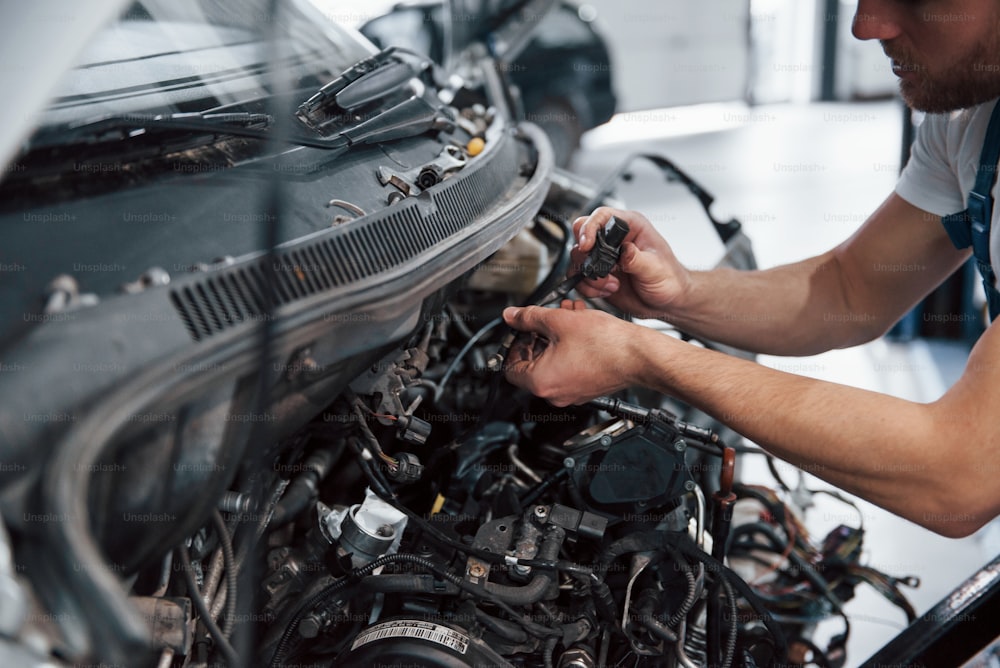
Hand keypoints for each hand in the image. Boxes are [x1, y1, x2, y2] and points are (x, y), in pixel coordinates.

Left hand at [502, 300, 641, 405]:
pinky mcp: (586, 388)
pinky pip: (569, 368)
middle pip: (532, 364)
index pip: (509, 368)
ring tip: (566, 316)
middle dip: (538, 336)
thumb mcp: (559, 321)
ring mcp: (572, 393)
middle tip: (544, 319)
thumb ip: (529, 318)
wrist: (639, 356)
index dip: (513, 344)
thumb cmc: (606, 345)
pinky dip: (569, 348)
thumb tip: (512, 316)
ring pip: (552, 363)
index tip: (520, 330)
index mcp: (541, 382)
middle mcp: (555, 394)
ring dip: (555, 337)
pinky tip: (579, 328)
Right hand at [572, 207, 690, 318]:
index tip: (587, 245)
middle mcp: (613, 240)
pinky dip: (587, 287)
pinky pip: (579, 277)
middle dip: (585, 254)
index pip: (602, 216)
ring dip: (589, 275)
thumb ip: (637, 259)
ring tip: (611, 284)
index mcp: (630, 227)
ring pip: (578, 257)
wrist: (667, 302)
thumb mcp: (656, 268)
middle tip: (598, 270)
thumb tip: (623, 251)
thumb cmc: (669, 279)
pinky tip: (607, 291)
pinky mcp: (597, 275)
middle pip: (582, 234)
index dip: (590, 227)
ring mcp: (603, 257)